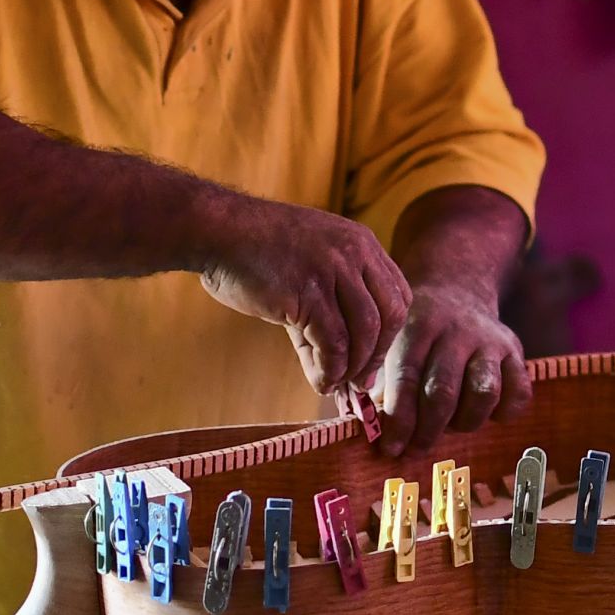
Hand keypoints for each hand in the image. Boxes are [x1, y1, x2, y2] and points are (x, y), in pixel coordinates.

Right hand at [197, 196, 411, 395]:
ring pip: (364, 332)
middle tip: (360, 383)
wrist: (216, 230)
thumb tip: (338, 373)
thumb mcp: (308, 271)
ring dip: (353, 367)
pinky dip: (331, 369)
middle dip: (377, 356)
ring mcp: (331, 270)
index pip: (398, 296)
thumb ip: (328, 315)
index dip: (389, 335)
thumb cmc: (256, 252)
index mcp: (361, 243)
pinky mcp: (306, 292)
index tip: (371, 360)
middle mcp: (353, 254)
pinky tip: (320, 381)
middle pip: (390, 316)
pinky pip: (333, 342)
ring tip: (336, 384)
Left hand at [370, 279, 531, 456]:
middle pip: (444, 392)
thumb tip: (364, 426)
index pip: (406, 380)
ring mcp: (489, 340)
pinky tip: (485, 414)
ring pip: (485, 393)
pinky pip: (519, 392)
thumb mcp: (388, 340)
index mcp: (417, 326)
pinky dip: (504, 413)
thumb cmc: (413, 330)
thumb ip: (372, 380)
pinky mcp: (514, 350)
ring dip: (465, 422)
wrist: (455, 289)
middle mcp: (456, 331)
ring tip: (451, 426)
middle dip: (428, 431)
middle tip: (416, 450)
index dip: (398, 421)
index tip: (391, 448)